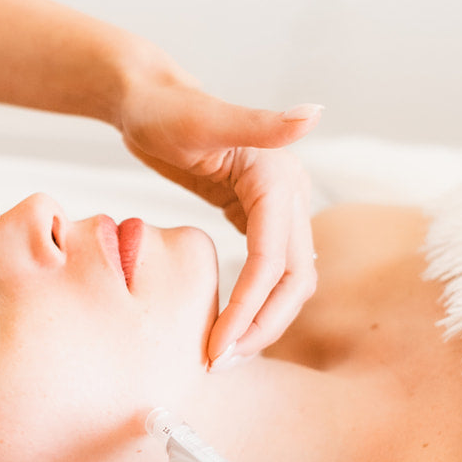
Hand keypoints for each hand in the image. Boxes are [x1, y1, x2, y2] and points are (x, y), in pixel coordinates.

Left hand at [116, 68, 320, 362]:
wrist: (147, 98)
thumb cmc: (163, 109)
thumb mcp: (203, 118)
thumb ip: (258, 121)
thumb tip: (314, 113)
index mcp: (278, 179)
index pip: (272, 261)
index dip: (250, 308)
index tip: (218, 347)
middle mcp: (289, 195)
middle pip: (292, 279)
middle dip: (261, 325)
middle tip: (221, 362)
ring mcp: (278, 206)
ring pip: (288, 280)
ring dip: (263, 320)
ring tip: (225, 353)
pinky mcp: (258, 214)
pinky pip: (270, 269)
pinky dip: (257, 300)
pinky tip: (231, 324)